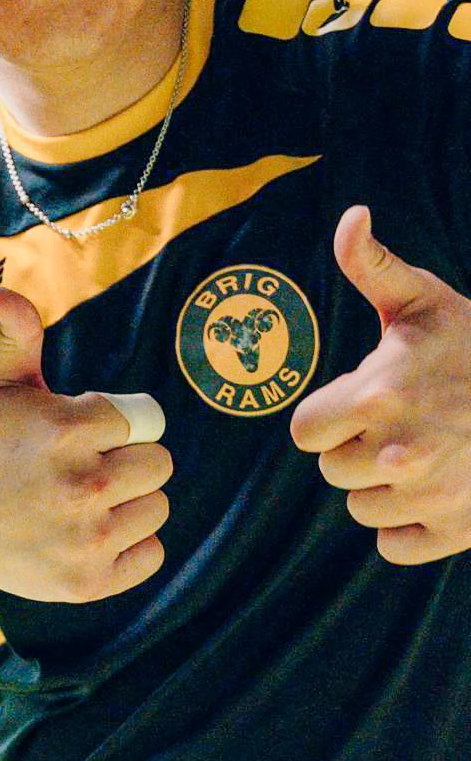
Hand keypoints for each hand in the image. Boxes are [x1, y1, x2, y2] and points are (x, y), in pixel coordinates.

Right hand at [0, 287, 171, 600]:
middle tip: (87, 465)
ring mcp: (87, 539)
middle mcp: (82, 486)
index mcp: (66, 430)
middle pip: (159, 464)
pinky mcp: (90, 582)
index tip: (81, 432)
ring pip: (158, 507)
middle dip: (130, 458)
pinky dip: (130, 545)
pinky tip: (91, 532)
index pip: (142, 419)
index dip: (113, 423)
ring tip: (85, 499)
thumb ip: (17, 331)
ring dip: (131, 502)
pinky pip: (151, 554)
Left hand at [292, 206, 470, 563]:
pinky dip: (407, 527)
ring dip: (380, 488)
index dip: (327, 417)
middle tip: (396, 427)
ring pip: (361, 509)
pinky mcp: (456, 533)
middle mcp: (398, 452)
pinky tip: (432, 492)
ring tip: (418, 454)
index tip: (359, 403)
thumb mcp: (425, 300)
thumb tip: (350, 215)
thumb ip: (372, 264)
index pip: (305, 432)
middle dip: (354, 450)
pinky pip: (394, 546)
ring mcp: (429, 496)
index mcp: (379, 395)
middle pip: (332, 471)